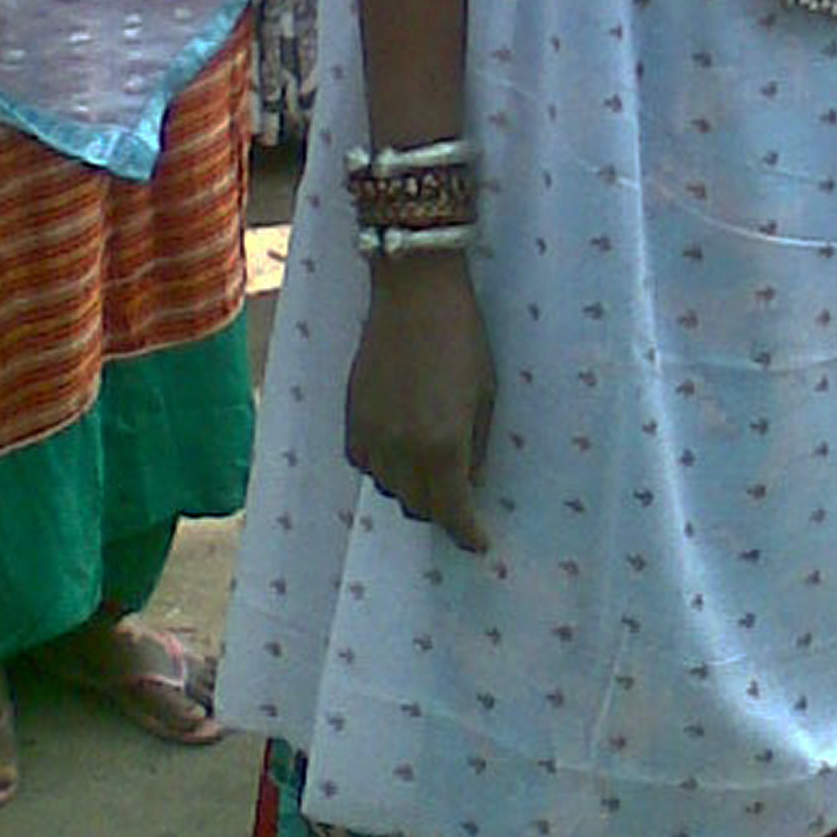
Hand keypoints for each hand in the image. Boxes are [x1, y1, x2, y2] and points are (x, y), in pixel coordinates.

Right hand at [346, 249, 495, 553]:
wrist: (414, 293)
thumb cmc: (463, 336)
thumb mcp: (485, 394)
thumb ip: (475, 446)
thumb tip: (470, 482)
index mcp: (443, 447)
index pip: (453, 513)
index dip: (468, 535)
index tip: (479, 543)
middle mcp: (402, 452)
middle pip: (418, 507)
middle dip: (441, 510)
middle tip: (459, 499)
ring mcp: (372, 437)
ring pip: (389, 489)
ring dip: (412, 489)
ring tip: (431, 468)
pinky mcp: (351, 418)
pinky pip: (365, 464)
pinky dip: (384, 466)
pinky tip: (400, 448)